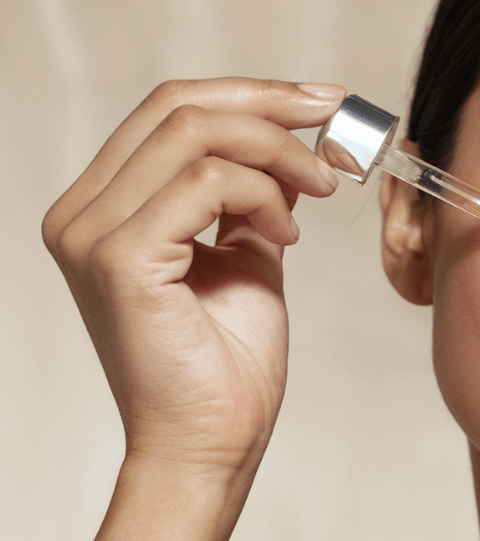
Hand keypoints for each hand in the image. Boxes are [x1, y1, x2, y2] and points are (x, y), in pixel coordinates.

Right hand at [42, 79, 344, 477]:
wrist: (214, 446)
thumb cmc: (228, 368)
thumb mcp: (249, 259)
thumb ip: (254, 199)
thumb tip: (289, 145)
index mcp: (103, 208)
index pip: (168, 113)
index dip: (251, 94)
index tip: (321, 101)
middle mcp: (83, 213)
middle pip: (176, 106)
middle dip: (270, 104)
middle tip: (334, 118)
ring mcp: (93, 234)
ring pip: (194, 135)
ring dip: (277, 154)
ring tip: (318, 193)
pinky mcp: (120, 260)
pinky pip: (203, 185)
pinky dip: (261, 197)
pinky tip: (285, 236)